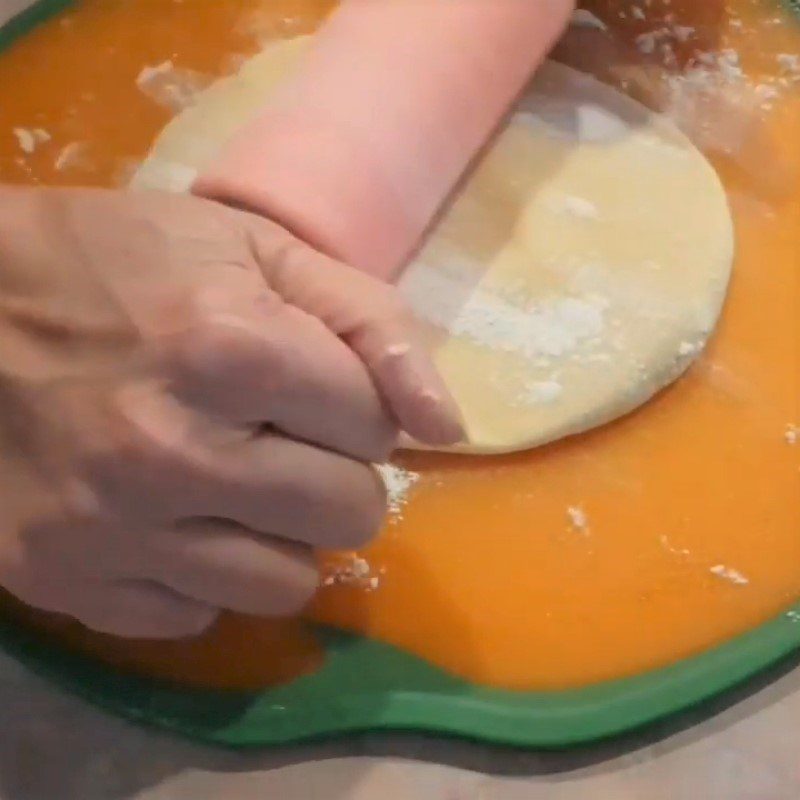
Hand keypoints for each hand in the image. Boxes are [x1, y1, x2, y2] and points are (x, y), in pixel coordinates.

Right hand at [0, 187, 461, 638]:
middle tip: (283, 435)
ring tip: (238, 482)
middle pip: (350, 512)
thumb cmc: (113, 262)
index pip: (377, 424)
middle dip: (338, 471)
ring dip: (283, 533)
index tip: (310, 382)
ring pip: (286, 583)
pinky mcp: (69, 579)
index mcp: (230, 348)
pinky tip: (174, 518)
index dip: (355, 401)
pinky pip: (197, 616)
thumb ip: (373, 323)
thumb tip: (450, 429)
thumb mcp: (254, 249)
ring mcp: (116, 529)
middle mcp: (175, 453)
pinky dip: (205, 573)